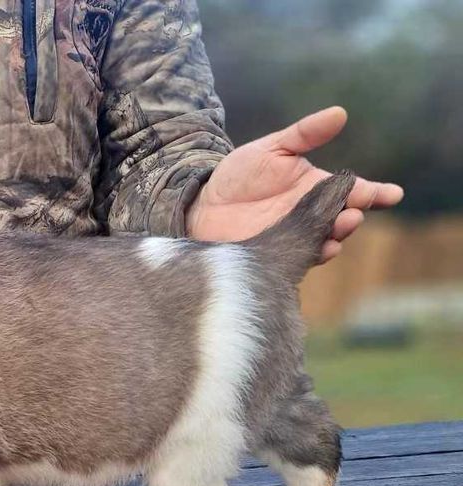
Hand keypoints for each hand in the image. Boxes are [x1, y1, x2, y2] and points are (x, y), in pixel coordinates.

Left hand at [187, 106, 403, 262]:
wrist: (204, 204)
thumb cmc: (239, 175)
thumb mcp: (271, 148)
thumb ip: (304, 134)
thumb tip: (339, 113)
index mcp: (317, 188)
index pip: (355, 191)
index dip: (376, 193)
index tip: (393, 194)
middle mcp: (312, 215)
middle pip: (343, 218)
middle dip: (353, 215)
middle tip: (355, 211)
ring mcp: (296, 237)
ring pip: (326, 240)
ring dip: (337, 236)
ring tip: (341, 225)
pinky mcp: (277, 255)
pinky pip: (300, 259)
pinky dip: (313, 255)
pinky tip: (320, 249)